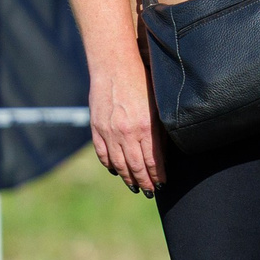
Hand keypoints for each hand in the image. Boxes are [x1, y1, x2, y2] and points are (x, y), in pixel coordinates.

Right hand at [88, 56, 163, 195]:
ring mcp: (109, 132)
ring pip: (118, 163)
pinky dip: (110, 164)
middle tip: (151, 192)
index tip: (163, 184)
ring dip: (128, 177)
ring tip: (135, 187)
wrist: (114, 67)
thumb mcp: (158, 106)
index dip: (158, 175)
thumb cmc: (142, 81)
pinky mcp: (96, 128)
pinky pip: (103, 153)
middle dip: (145, 182)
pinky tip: (116, 171)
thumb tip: (164, 154)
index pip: (153, 161)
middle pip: (136, 166)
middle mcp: (126, 133)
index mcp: (145, 127)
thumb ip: (160, 130)